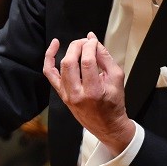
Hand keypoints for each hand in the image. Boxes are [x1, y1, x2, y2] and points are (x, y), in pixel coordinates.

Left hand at [43, 33, 134, 153]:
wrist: (107, 125)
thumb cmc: (114, 103)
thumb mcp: (117, 78)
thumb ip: (106, 57)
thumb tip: (93, 40)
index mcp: (93, 91)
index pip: (87, 62)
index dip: (90, 46)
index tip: (94, 41)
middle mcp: (77, 94)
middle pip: (70, 62)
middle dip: (78, 46)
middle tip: (86, 41)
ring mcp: (66, 95)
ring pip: (62, 66)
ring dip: (70, 51)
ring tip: (79, 46)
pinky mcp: (61, 94)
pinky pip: (50, 74)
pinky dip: (49, 59)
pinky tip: (53, 46)